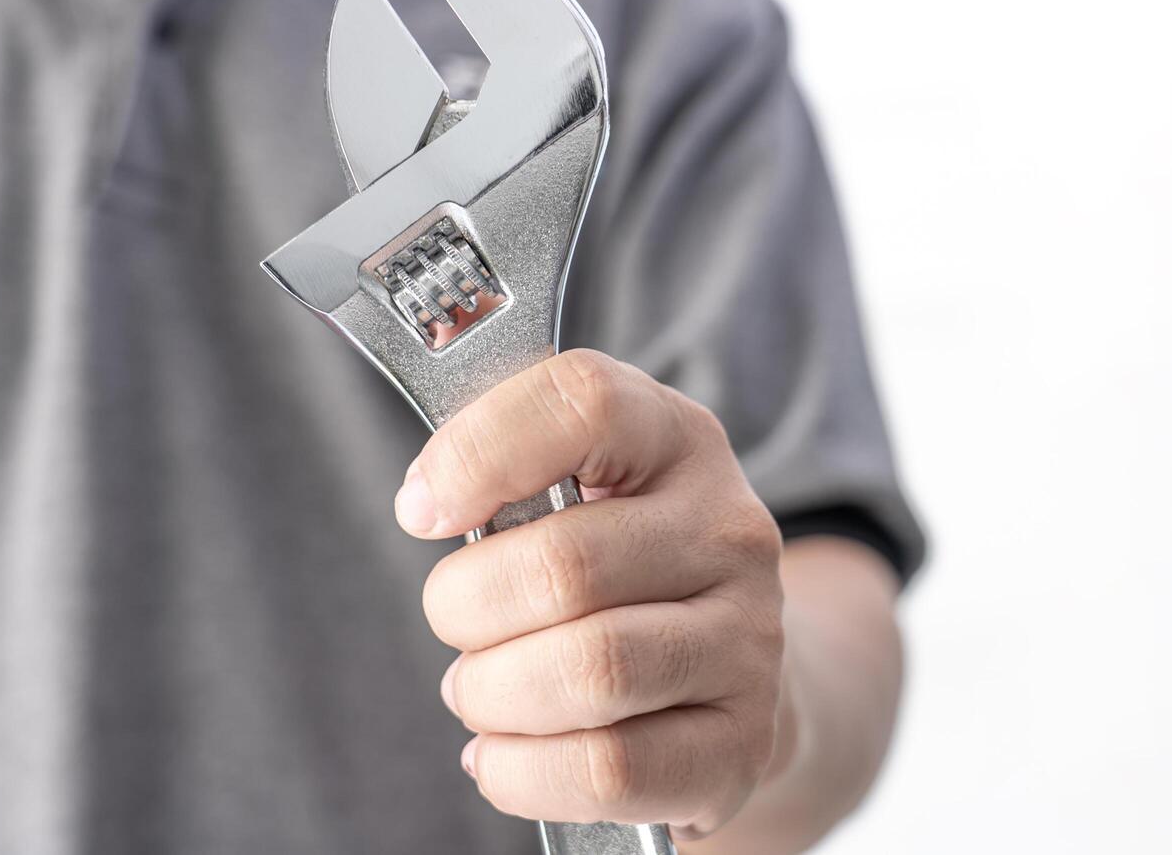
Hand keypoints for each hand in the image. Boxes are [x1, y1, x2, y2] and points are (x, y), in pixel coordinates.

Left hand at [393, 349, 784, 838]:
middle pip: (562, 565)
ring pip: (589, 673)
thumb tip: (426, 500)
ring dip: (492, 693)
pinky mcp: (741, 741)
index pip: (582, 401)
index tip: (421, 510)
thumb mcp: (578, 482)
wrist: (722, 670)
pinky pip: (608, 769)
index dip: (478, 451)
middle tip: (454, 622)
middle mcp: (730, 530)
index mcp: (677, 439)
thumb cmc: (617, 565)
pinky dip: (522, 770)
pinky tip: (505, 752)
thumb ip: (505, 462)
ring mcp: (749, 640)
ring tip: (480, 689)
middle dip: (464, 608)